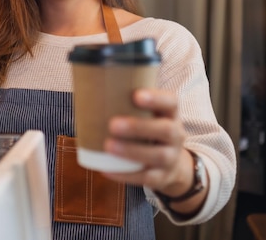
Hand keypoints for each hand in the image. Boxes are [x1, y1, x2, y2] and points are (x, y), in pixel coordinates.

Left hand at [102, 88, 206, 215]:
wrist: (173, 164)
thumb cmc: (149, 130)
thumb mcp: (148, 115)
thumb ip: (128, 103)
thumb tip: (89, 88)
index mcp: (171, 114)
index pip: (171, 102)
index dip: (156, 98)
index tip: (136, 95)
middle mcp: (176, 135)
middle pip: (166, 130)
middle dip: (139, 127)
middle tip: (112, 124)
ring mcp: (171, 158)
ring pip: (158, 155)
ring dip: (132, 151)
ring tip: (108, 146)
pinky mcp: (162, 177)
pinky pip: (146, 178)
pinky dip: (126, 175)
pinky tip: (107, 170)